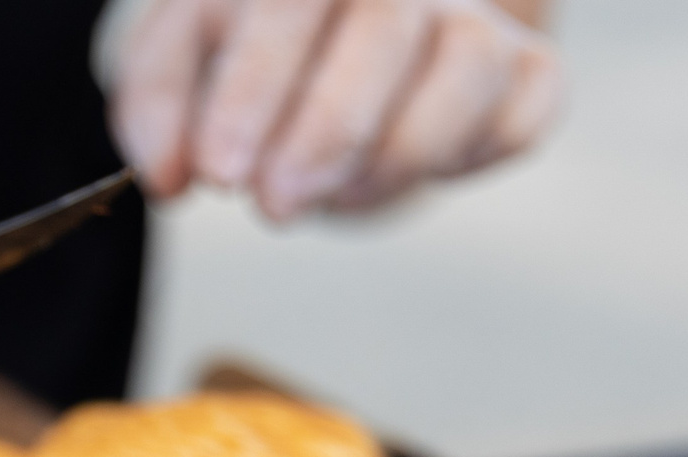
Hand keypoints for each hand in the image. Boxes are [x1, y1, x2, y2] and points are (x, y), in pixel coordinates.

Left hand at [113, 0, 561, 220]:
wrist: (345, 50)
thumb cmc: (261, 52)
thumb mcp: (186, 57)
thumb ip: (158, 105)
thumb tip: (163, 175)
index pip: (287, 2)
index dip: (252, 89)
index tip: (219, 173)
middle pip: (384, 24)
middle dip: (327, 128)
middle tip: (275, 205)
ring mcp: (475, 16)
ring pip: (468, 66)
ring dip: (395, 152)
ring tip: (331, 198)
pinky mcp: (529, 71)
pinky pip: (522, 116)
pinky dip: (465, 160)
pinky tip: (405, 175)